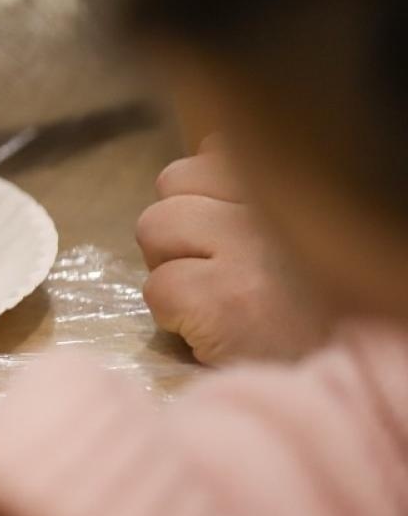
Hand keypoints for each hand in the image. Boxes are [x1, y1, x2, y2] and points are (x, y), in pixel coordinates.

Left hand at [138, 137, 333, 365]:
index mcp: (293, 183)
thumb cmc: (324, 305)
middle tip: (214, 269)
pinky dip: (172, 314)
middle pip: (171, 183)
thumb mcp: (300, 227)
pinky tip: (214, 331)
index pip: (211, 154)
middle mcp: (271, 205)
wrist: (360, 365)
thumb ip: (255, 188)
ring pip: (155, 227)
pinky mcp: (224, 302)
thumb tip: (207, 149)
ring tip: (212, 297)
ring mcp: (245, 251)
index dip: (203, 196)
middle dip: (178, 229)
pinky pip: (158, 288)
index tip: (226, 231)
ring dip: (170, 265)